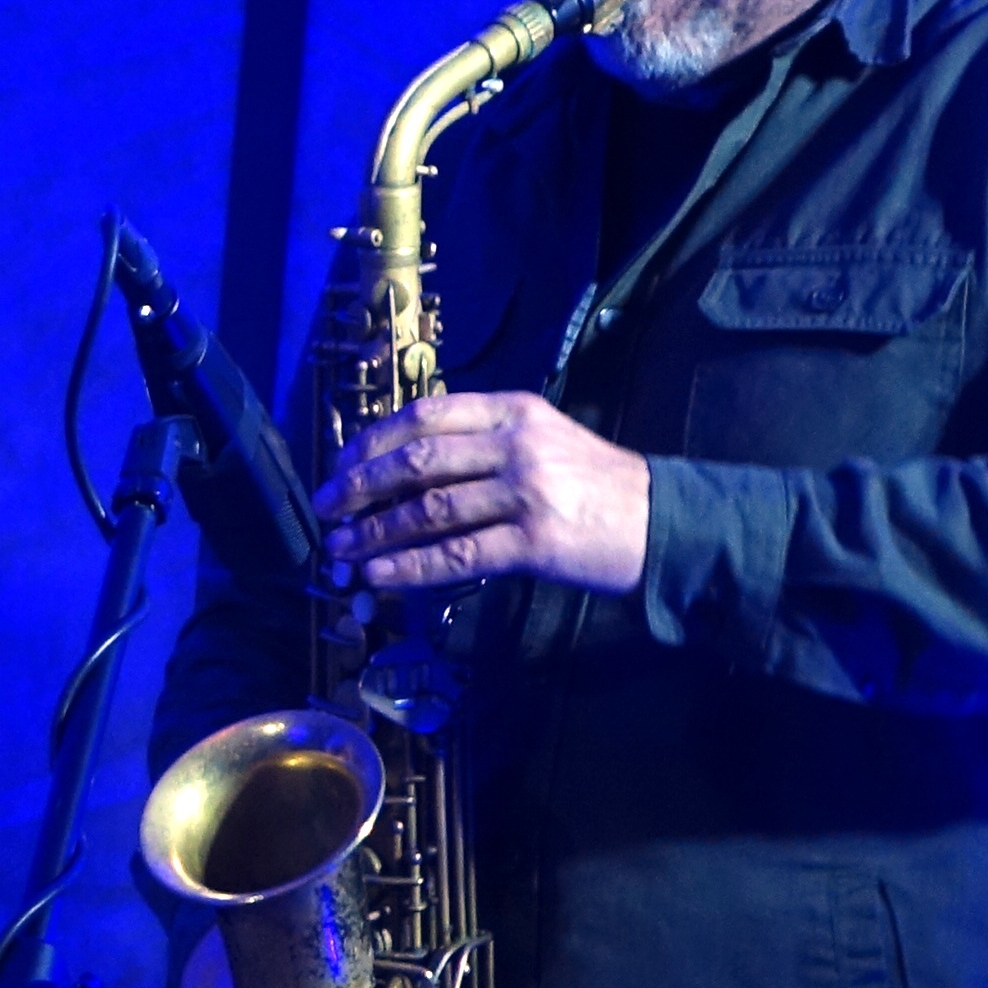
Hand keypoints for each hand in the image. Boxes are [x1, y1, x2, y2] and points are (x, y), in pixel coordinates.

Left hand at [320, 389, 648, 594]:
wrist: (663, 521)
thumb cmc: (595, 485)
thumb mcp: (543, 440)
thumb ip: (483, 443)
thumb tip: (403, 467)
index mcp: (513, 411)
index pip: (425, 416)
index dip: (372, 441)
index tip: (340, 464)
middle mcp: (516, 445)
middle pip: (416, 461)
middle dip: (359, 486)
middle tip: (325, 509)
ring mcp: (526, 492)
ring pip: (429, 511)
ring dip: (375, 533)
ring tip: (341, 550)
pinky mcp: (535, 542)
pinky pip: (457, 555)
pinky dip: (410, 567)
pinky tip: (380, 575)